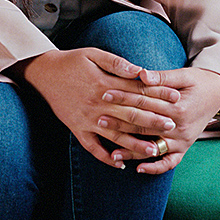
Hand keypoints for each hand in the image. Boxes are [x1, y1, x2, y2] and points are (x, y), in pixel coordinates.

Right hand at [17, 47, 166, 167]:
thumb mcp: (94, 54)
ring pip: (114, 135)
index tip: (176, 97)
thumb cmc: (71, 61)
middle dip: (152, 121)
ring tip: (154, 151)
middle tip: (172, 127)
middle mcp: (97, 105)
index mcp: (103, 84)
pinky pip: (92, 147)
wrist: (43, 72)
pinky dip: (106, 158)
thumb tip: (139, 70)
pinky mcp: (76, 129)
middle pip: (130, 115)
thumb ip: (117, 63)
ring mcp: (86, 119)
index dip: (158, 94)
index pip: (136, 91)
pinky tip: (120, 165)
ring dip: (135, 144)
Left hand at [105, 66, 219, 174]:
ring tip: (112, 152)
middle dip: (121, 123)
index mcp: (178, 106)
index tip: (105, 94)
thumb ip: (162, 77)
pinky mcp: (184, 148)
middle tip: (100, 120)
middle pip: (145, 126)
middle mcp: (180, 127)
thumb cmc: (199, 81)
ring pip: (153, 147)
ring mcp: (182, 140)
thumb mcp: (184, 75)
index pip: (145, 102)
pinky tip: (138, 169)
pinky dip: (155, 168)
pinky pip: (170, 162)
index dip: (124, 98)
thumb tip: (142, 74)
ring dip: (132, 151)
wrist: (219, 95)